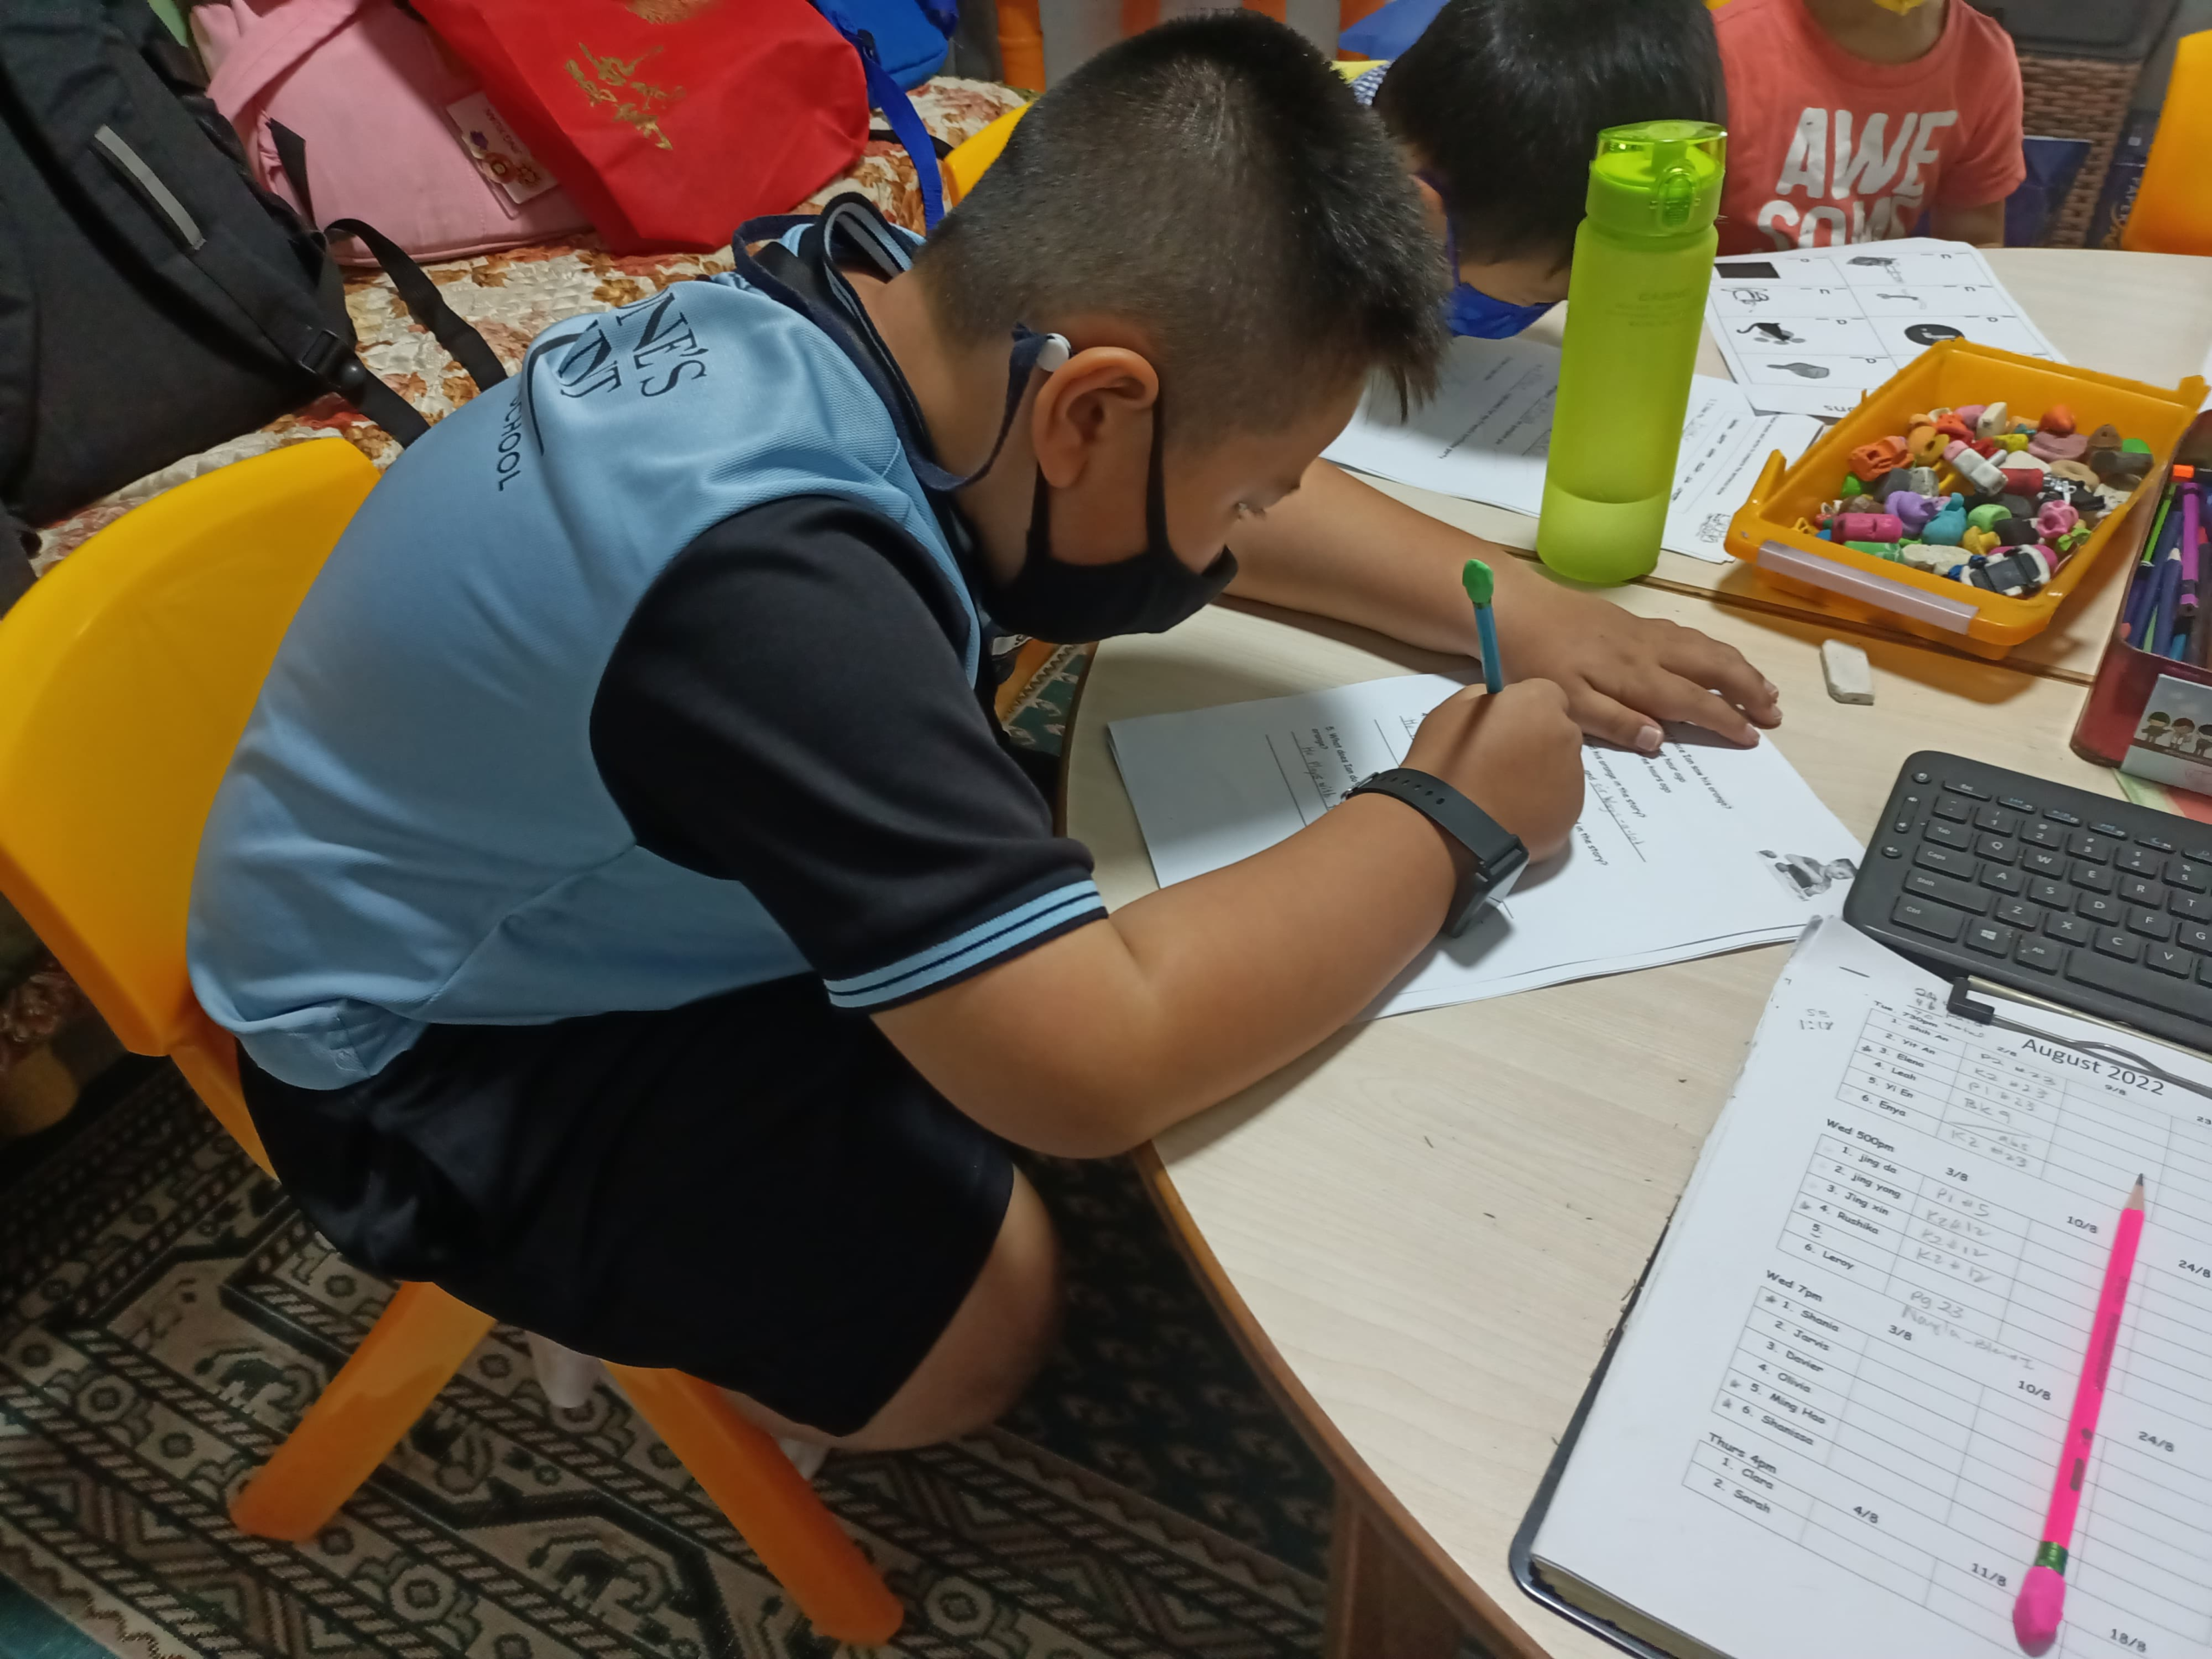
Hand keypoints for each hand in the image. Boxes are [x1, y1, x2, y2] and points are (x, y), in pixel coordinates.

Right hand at [1404, 679, 1583, 859]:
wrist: (1449, 828)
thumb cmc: (1446, 763)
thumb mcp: (1453, 710)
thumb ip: (1487, 698)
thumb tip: (1501, 704)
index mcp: (1538, 703)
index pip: (1547, 694)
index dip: (1525, 708)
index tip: (1504, 725)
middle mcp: (1565, 735)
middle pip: (1558, 731)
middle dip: (1536, 740)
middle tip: (1500, 762)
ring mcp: (1573, 778)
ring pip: (1560, 768)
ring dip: (1539, 774)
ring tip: (1502, 794)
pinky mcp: (1570, 815)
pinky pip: (1558, 802)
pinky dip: (1540, 805)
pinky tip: (1510, 815)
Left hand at [1496, 578, 1781, 751]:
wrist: (1514, 606)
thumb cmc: (1533, 660)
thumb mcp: (1565, 702)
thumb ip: (1613, 721)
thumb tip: (1661, 739)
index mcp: (1635, 676)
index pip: (1694, 701)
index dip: (1726, 719)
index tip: (1754, 736)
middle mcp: (1649, 651)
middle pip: (1713, 667)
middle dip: (1749, 689)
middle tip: (1776, 712)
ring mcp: (1643, 633)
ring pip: (1705, 647)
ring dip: (1738, 667)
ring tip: (1763, 687)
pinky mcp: (1633, 622)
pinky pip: (1688, 635)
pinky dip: (1714, 649)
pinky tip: (1717, 657)